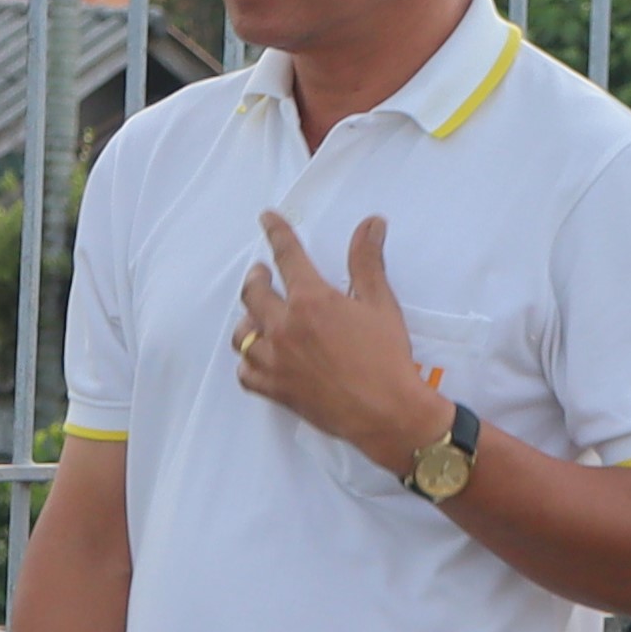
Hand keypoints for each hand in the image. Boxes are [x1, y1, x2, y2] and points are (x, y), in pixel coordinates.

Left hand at [234, 213, 447, 470]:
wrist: (387, 412)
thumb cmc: (387, 357)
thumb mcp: (381, 304)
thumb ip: (367, 261)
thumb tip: (372, 223)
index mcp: (311, 301)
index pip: (287, 256)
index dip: (276, 232)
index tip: (267, 219)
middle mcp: (285, 327)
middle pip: (253, 293)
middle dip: (256, 278)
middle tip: (262, 274)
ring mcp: (276, 360)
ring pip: (243, 334)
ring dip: (248, 322)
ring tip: (257, 319)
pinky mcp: (276, 389)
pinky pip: (246, 373)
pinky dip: (249, 363)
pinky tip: (258, 359)